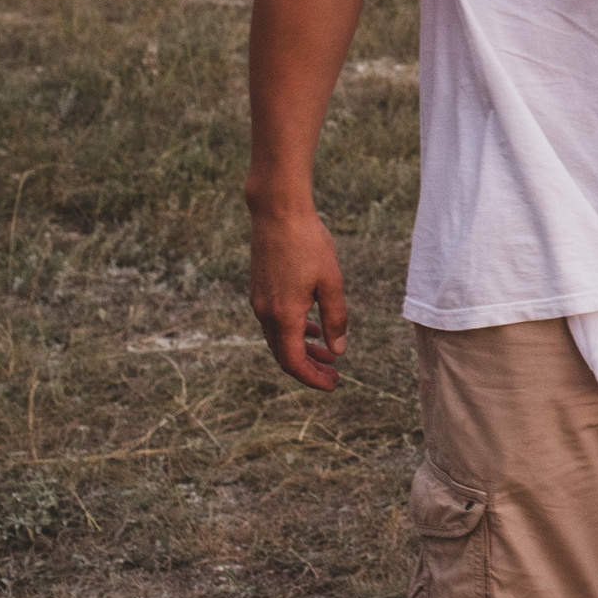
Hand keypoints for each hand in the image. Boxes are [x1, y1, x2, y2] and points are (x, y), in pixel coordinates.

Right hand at [248, 209, 348, 390]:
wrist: (278, 212)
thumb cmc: (308, 244)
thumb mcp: (331, 283)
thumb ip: (335, 319)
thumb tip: (338, 350)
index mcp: (283, 316)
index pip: (293, 362)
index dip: (312, 378)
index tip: (333, 384)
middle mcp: (265, 313)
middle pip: (285, 354)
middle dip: (309, 368)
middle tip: (334, 375)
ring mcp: (259, 301)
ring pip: (280, 338)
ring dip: (303, 349)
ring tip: (329, 354)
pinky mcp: (260, 289)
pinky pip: (276, 321)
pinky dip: (295, 331)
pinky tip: (313, 326)